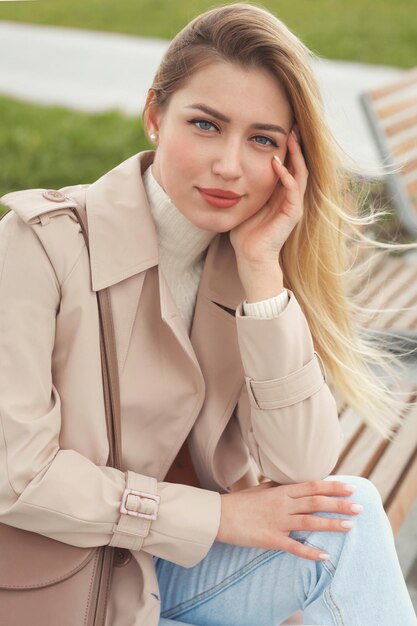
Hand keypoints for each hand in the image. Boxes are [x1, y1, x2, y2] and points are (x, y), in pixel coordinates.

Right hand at [216, 479, 362, 561]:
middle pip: (316, 502)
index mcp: (280, 490)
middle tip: (359, 507)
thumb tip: (295, 484)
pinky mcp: (270, 539)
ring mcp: (277, 521)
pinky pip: (293, 546)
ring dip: (331, 524)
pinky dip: (309, 551)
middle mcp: (282, 504)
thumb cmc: (239, 502)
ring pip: (309, 522)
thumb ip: (280, 487)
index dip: (332, 486)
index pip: (312, 486)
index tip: (350, 487)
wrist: (218, 515)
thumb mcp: (261, 489)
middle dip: (339, 504)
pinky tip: (324, 556)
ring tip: (350, 526)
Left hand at [229, 127, 307, 265]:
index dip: (287, 148)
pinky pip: (293, 190)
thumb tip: (229, 170)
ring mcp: (294, 204)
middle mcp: (291, 197)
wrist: (251, 256)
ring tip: (290, 136)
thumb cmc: (245, 233)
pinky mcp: (293, 213)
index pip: (289, 165)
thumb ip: (244, 187)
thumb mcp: (244, 202)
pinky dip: (285, 175)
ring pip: (300, 173)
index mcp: (280, 194)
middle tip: (293, 125)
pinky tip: (276, 163)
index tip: (282, 129)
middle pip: (299, 165)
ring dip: (295, 155)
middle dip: (296, 145)